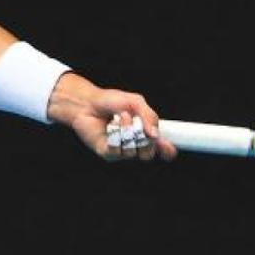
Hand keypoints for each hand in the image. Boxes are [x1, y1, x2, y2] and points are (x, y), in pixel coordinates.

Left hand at [52, 76, 176, 161]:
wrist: (87, 102)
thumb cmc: (111, 101)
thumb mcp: (135, 102)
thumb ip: (149, 116)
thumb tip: (156, 134)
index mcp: (144, 133)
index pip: (161, 148)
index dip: (167, 150)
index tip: (167, 146)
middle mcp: (134, 144)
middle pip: (148, 154)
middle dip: (144, 139)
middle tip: (136, 123)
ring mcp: (121, 150)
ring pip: (132, 153)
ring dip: (126, 132)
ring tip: (118, 118)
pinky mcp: (107, 152)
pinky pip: (116, 152)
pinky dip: (115, 137)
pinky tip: (110, 126)